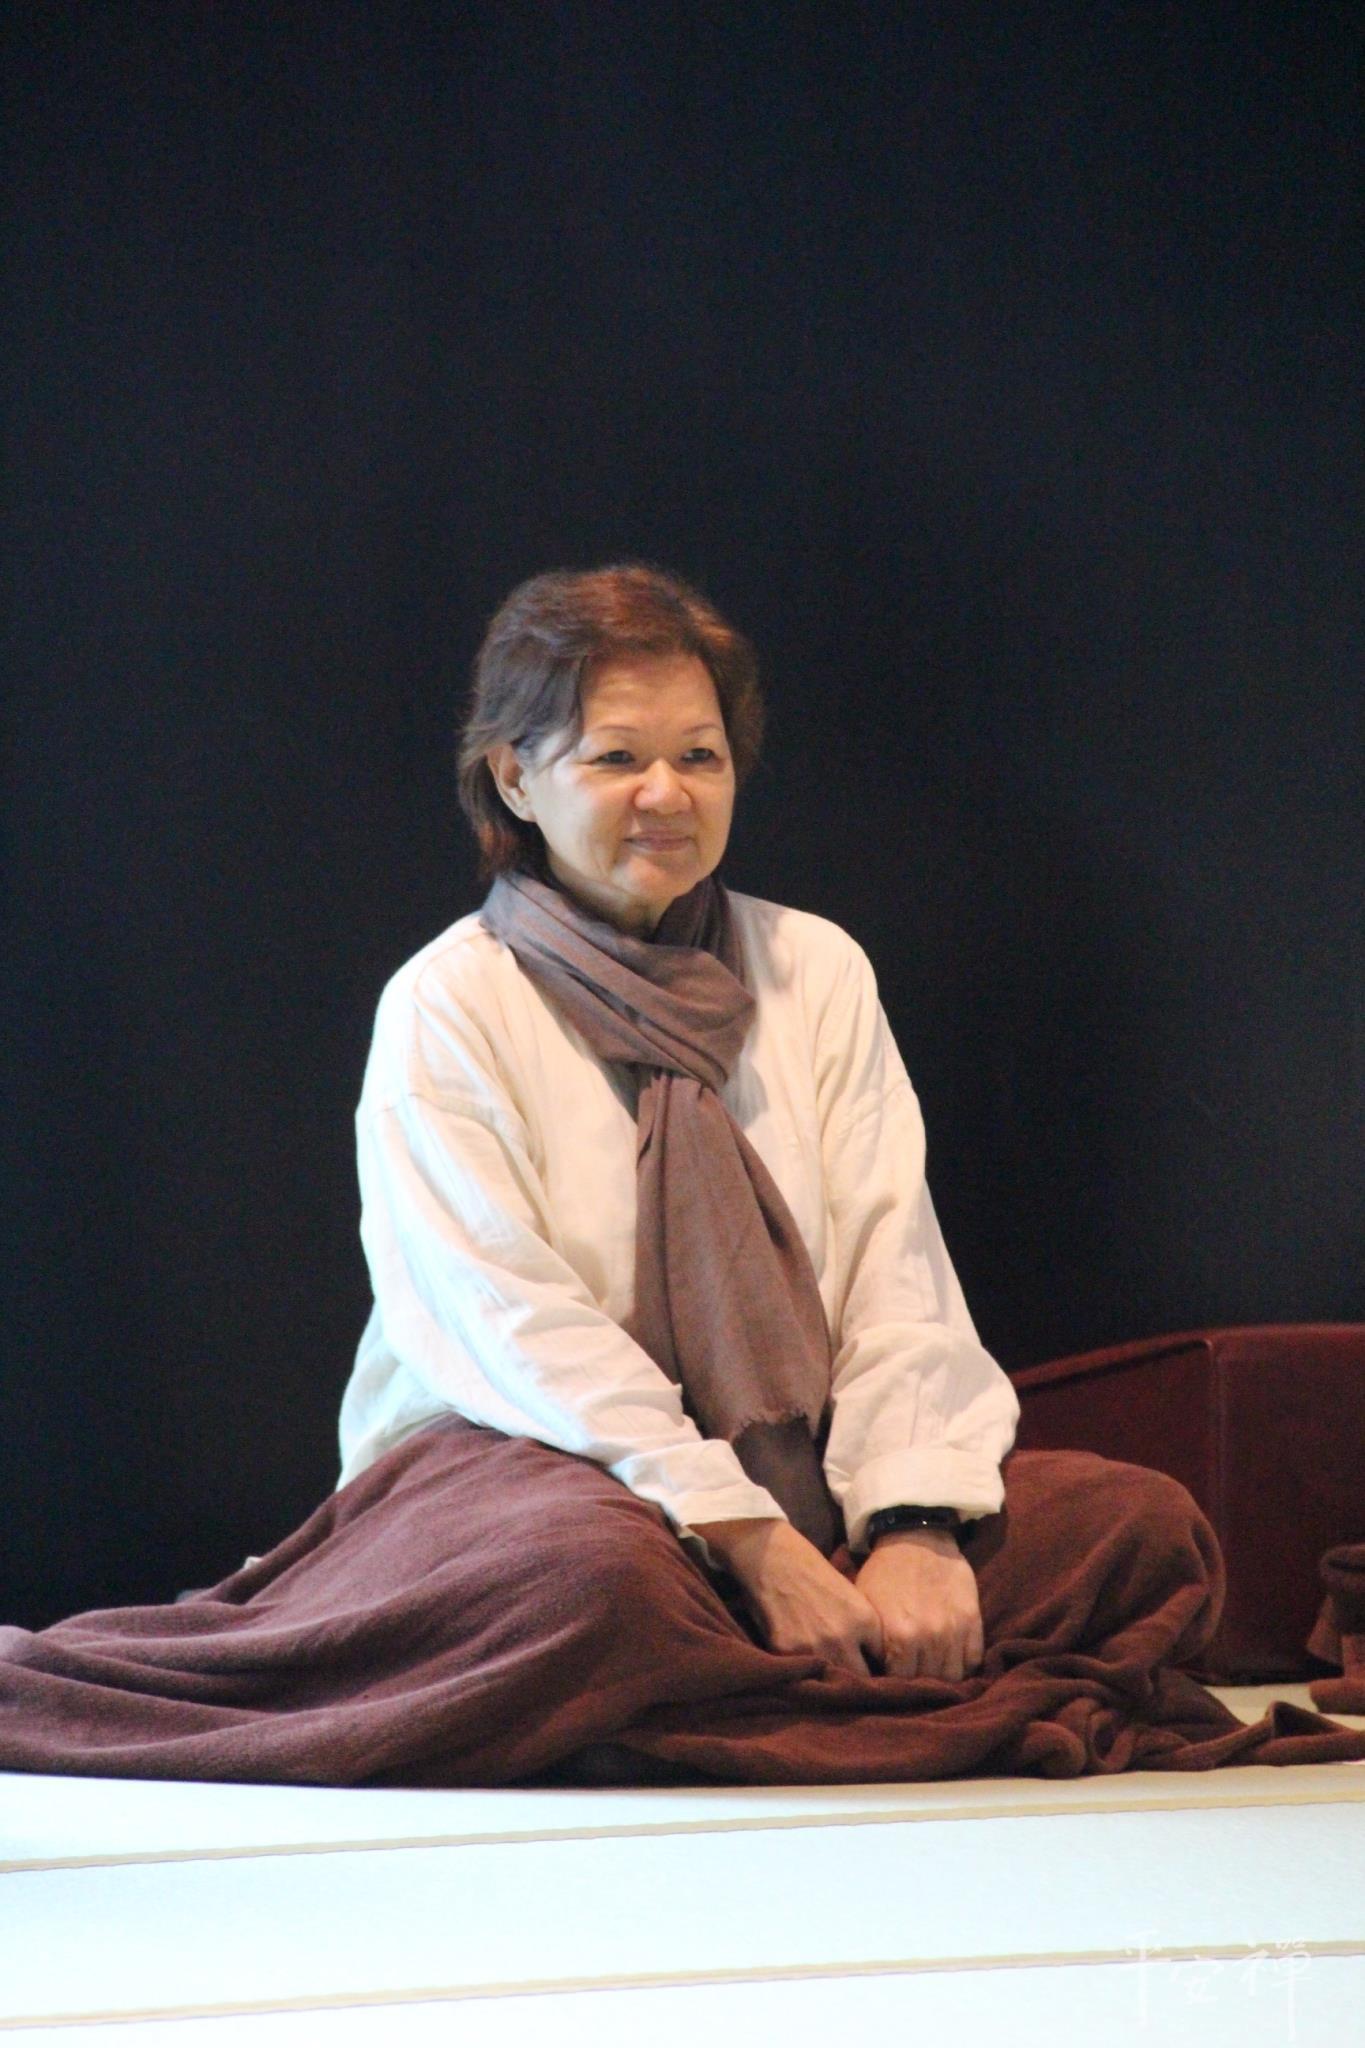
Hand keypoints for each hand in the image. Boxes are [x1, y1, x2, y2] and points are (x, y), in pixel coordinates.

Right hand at [692, 1517, 883, 1674]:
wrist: (775, 1558)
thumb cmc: (816, 1574)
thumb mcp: (854, 1598)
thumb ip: (867, 1632)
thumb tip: (877, 1665)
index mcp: (865, 1620)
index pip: (883, 1665)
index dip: (879, 1672)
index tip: (877, 1679)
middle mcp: (843, 1637)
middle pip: (861, 1681)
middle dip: (859, 1686)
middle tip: (855, 1691)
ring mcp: (814, 1647)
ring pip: (834, 1686)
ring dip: (834, 1687)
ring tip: (832, 1689)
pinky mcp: (787, 1653)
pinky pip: (805, 1678)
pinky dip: (808, 1680)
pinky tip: (808, 1676)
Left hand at [855, 1527, 983, 1679]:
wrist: (916, 1536)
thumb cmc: (885, 1573)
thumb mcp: (866, 1607)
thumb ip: (870, 1644)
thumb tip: (869, 1676)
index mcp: (899, 1636)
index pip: (899, 1683)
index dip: (894, 1686)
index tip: (892, 1684)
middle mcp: (930, 1638)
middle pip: (928, 1683)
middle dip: (918, 1684)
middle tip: (912, 1681)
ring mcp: (955, 1630)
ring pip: (953, 1676)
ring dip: (941, 1678)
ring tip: (931, 1674)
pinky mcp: (973, 1621)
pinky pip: (973, 1659)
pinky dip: (963, 1665)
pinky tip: (951, 1661)